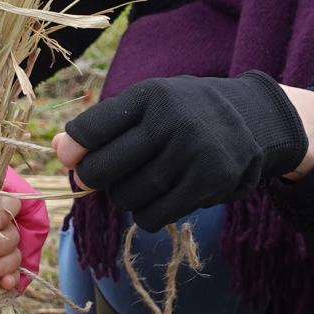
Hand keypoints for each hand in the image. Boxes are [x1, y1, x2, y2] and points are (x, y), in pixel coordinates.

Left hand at [53, 71, 313, 230]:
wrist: (255, 120)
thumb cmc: (187, 114)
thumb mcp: (150, 105)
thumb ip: (105, 126)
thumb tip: (58, 150)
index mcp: (150, 96)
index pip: (93, 127)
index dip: (73, 148)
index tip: (71, 158)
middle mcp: (170, 122)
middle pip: (104, 168)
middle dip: (92, 180)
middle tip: (97, 180)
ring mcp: (191, 153)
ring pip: (128, 196)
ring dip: (123, 199)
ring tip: (138, 186)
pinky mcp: (208, 182)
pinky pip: (155, 214)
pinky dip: (146, 216)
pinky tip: (154, 203)